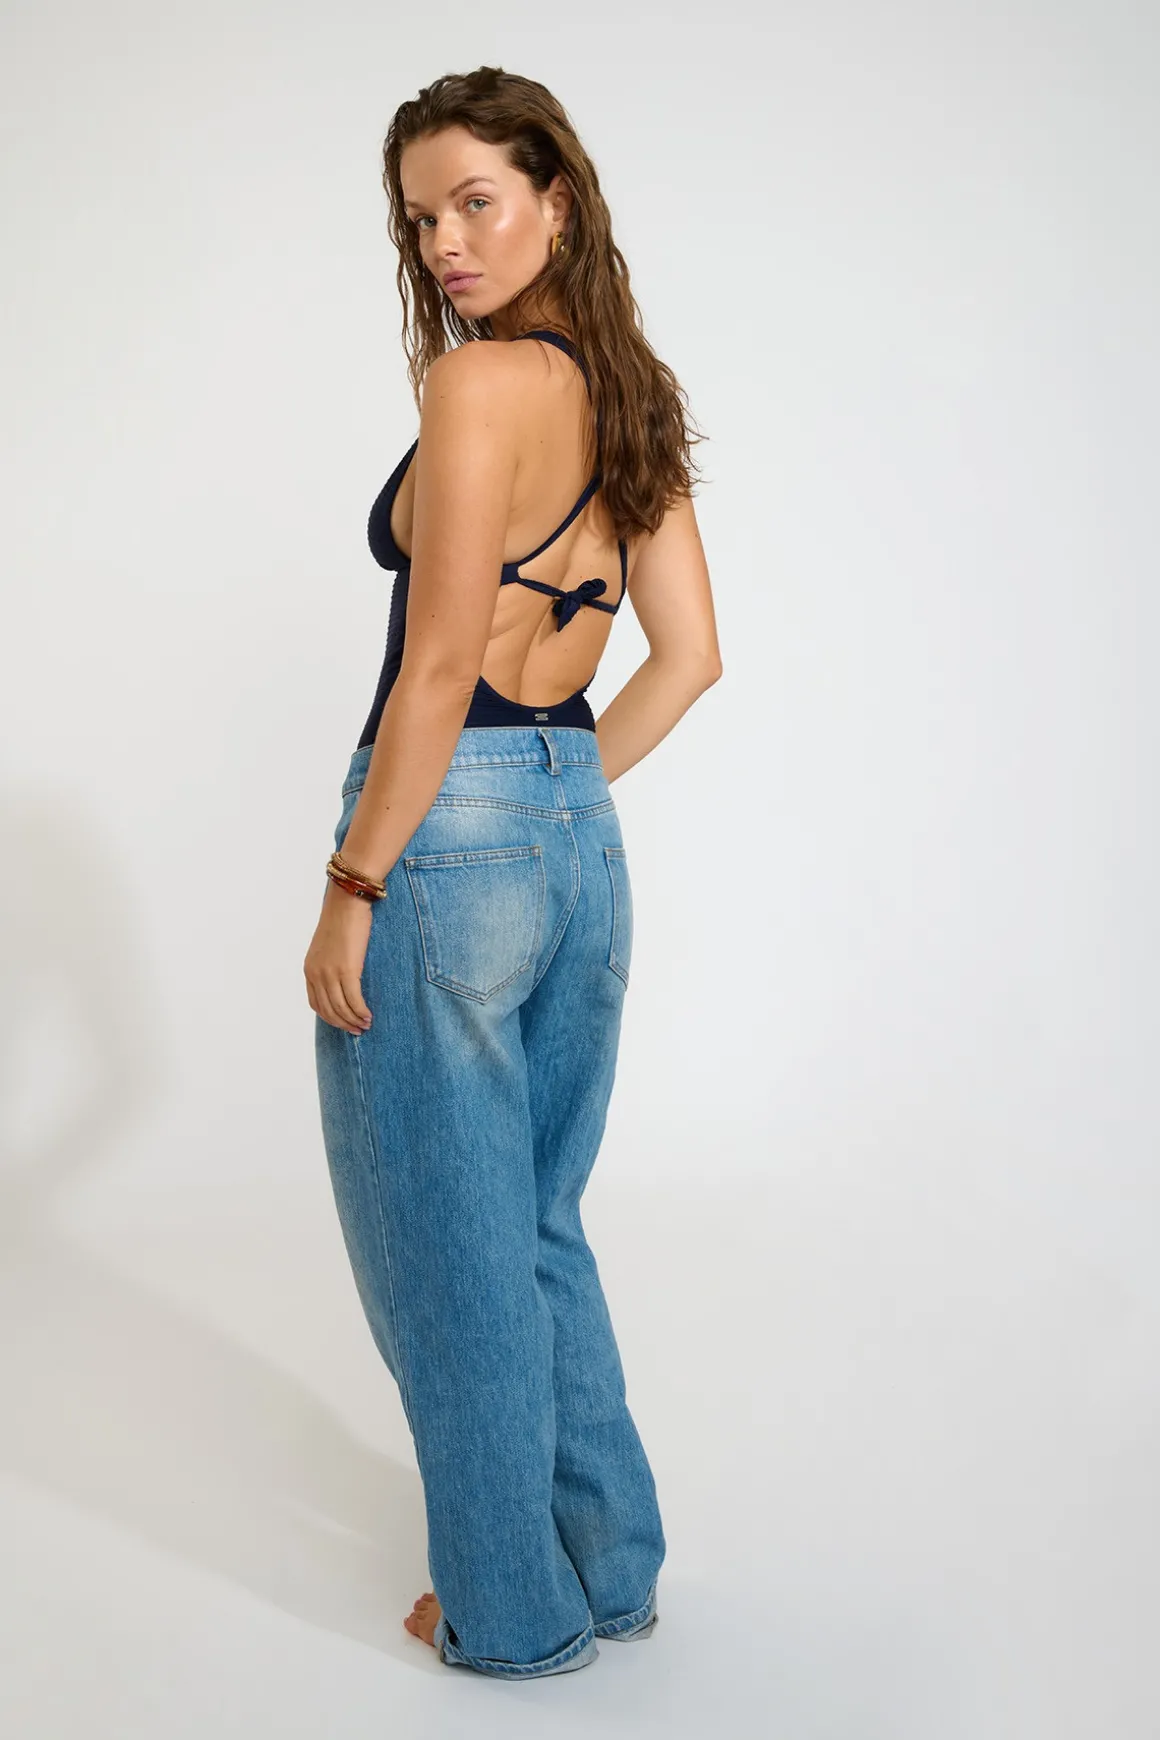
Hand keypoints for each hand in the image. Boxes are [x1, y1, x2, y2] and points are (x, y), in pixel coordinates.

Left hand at [304, 880, 375, 1032]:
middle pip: (328, 1010)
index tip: (344, 1022)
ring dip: (354, 1021)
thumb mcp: (329, 945)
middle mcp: (316, 974)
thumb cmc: (342, 920)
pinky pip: (353, 1000)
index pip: (316, 1003)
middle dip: (343, 1024)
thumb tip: (343, 977)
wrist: (346, 902)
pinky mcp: (346, 970)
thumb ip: (330, 963)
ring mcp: (330, 973)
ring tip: (366, 1025)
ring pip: (341, 1008)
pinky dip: (361, 1011)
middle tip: (358, 1030)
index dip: (330, 1017)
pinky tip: (369, 1016)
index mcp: (309, 969)